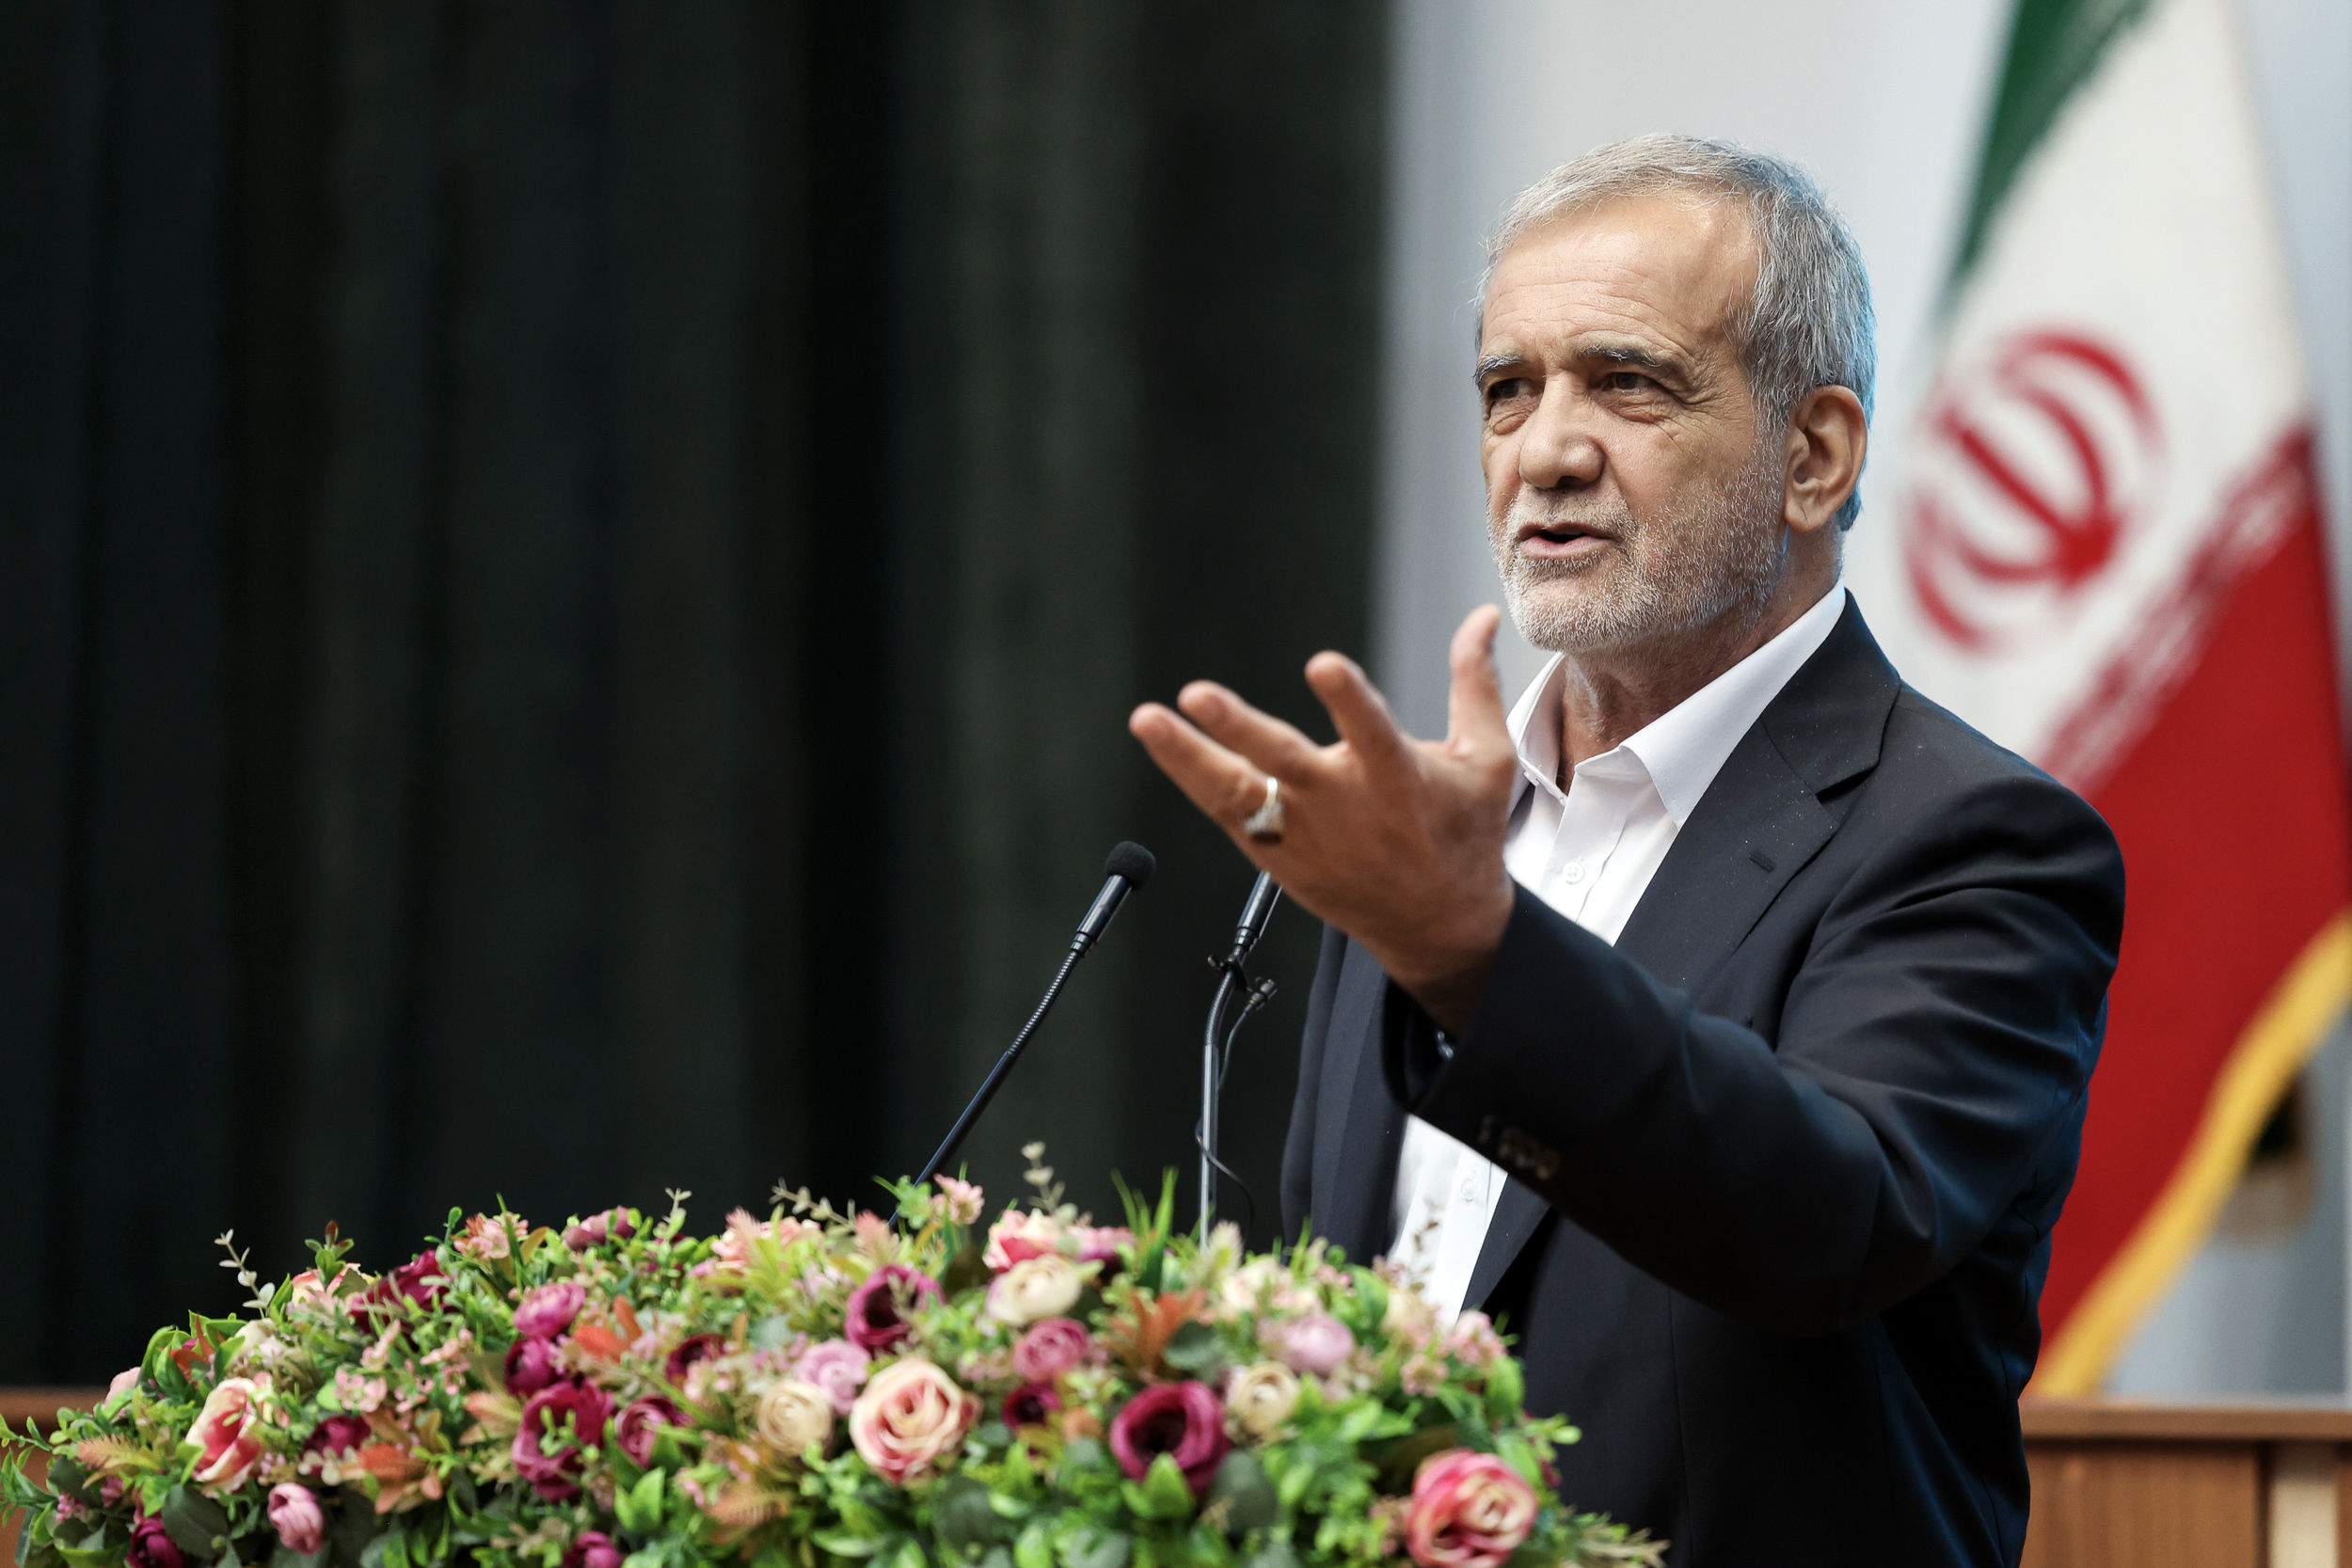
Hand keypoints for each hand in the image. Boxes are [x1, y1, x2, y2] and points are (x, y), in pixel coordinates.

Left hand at [1128, 605, 1521, 1031]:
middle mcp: (1343, 807)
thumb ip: (1475, 684)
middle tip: (1199, 695)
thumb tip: (1481, 618)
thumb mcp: (1487, 760)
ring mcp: (1302, 834)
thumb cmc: (1464, 835)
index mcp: (1398, 780)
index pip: (1372, 731)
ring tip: (1147, 719)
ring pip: (1237, 792)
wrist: (1439, 926)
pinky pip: (1225, 813)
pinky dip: (1192, 777)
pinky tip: (1162, 741)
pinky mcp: (1276, 854)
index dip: (1348, 699)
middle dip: (1240, 728)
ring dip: (1189, 756)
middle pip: (1283, 763)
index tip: (1324, 665)